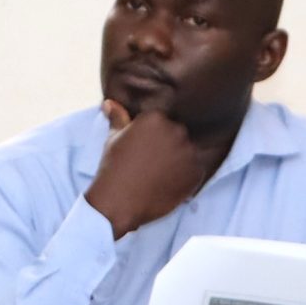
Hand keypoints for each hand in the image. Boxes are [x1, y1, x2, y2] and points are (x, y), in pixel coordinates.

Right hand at [83, 100, 212, 237]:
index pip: (162, 123)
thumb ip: (118, 118)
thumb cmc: (113, 168)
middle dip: (168, 147)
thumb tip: (109, 103)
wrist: (119, 202)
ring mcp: (188, 151)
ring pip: (187, 153)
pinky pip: (195, 171)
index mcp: (156, 118)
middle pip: (177, 135)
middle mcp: (176, 130)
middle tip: (151, 165)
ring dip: (179, 162)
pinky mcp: (197, 172)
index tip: (144, 151)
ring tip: (160, 176)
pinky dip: (185, 178)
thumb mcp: (113, 139)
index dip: (153, 138)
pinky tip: (168, 185)